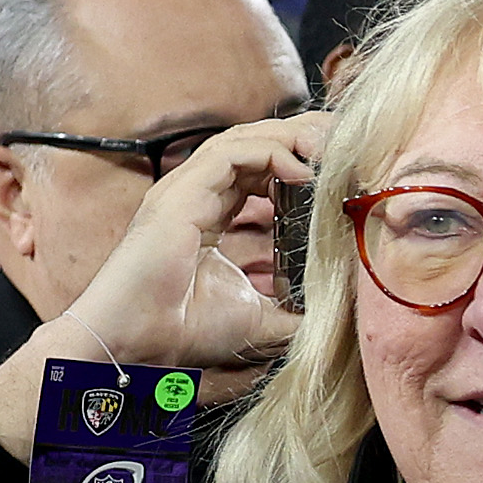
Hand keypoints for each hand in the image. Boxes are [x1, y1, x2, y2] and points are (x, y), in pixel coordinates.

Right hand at [0, 109, 329, 457]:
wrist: (136, 346)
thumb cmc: (182, 333)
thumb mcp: (258, 321)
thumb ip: (294, 312)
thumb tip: (338, 315)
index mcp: (210, 213)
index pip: (260, 168)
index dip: (301, 160)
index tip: (341, 169)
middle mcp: (195, 194)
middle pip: (255, 142)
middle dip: (302, 137)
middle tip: (346, 144)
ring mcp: (184, 190)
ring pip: (243, 138)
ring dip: (292, 137)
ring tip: (331, 150)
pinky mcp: (178, 195)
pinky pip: (229, 154)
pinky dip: (270, 153)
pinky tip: (303, 171)